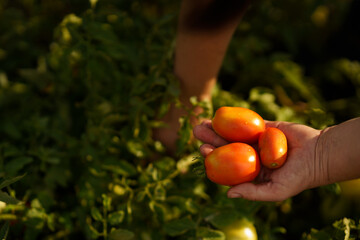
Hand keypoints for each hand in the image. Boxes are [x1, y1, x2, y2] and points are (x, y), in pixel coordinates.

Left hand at [193, 120, 322, 201]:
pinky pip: (248, 122)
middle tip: (197, 131)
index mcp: (250, 172)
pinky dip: (235, 119)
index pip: (226, 165)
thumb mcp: (275, 191)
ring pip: (233, 133)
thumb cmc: (298, 177)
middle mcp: (251, 156)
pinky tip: (222, 114)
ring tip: (202, 121)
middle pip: (226, 147)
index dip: (213, 158)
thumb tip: (228, 193)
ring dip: (217, 128)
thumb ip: (252, 192)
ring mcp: (257, 141)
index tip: (203, 150)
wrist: (318, 155)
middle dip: (211, 139)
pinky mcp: (265, 127)